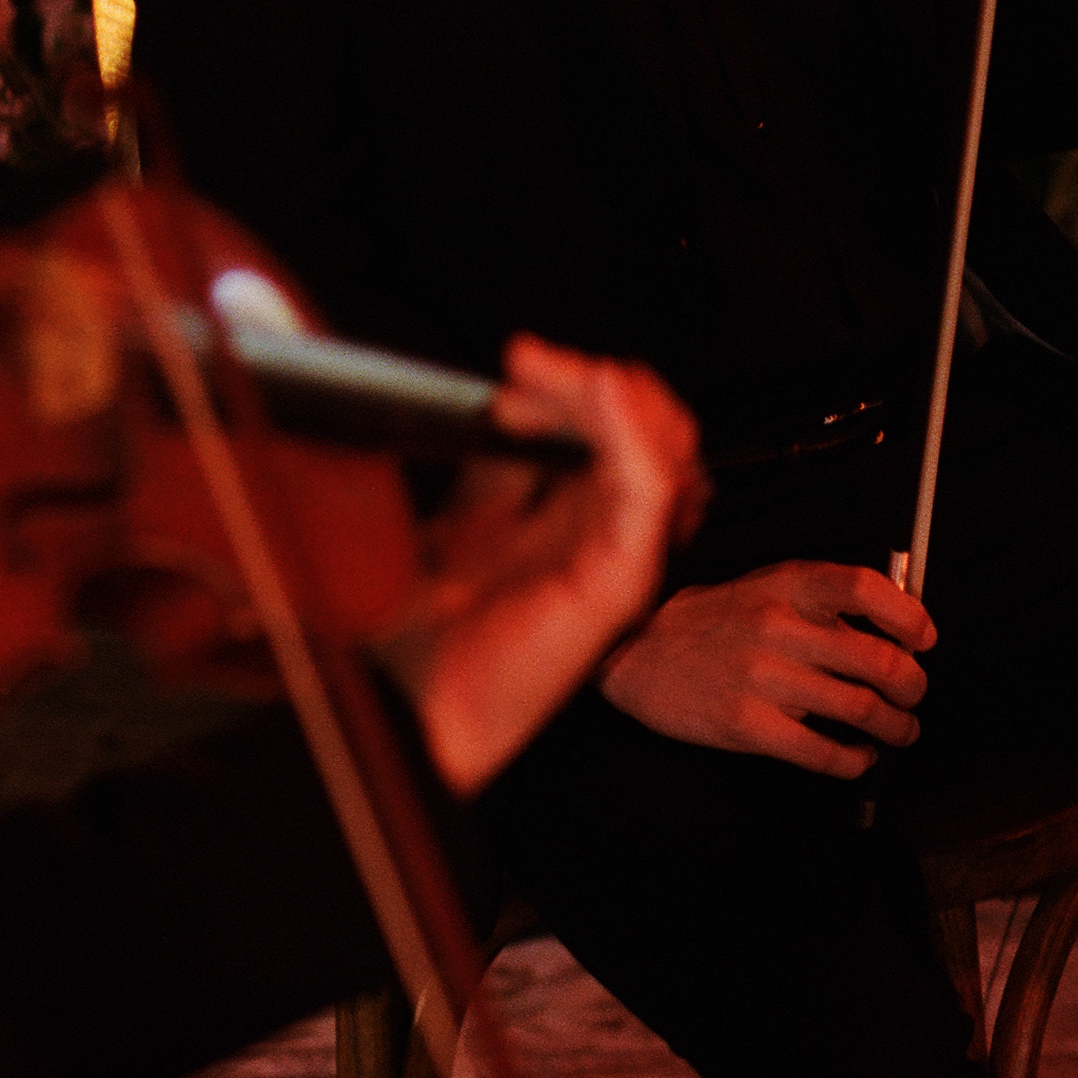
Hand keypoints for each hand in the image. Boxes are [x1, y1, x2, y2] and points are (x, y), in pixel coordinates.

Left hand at [392, 337, 701, 792]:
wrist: (415, 709)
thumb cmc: (432, 642)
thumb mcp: (459, 521)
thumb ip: (496, 470)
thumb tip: (508, 404)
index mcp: (582, 524)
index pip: (617, 425)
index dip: (572, 384)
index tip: (511, 373)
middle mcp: (613, 538)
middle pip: (652, 425)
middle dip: (591, 378)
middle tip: (523, 367)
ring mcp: (623, 557)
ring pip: (663, 442)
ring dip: (606, 391)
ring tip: (545, 377)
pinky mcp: (621, 579)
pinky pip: (651, 487)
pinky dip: (631, 429)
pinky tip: (599, 388)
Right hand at [599, 559, 932, 777]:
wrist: (637, 652)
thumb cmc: (711, 620)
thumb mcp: (765, 586)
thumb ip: (823, 600)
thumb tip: (896, 620)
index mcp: (788, 585)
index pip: (867, 589)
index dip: (910, 617)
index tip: (923, 639)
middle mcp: (779, 628)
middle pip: (879, 660)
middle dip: (913, 686)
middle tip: (914, 695)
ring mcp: (764, 679)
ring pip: (861, 710)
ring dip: (896, 727)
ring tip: (900, 730)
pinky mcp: (749, 726)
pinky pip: (824, 752)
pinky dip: (855, 760)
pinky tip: (859, 755)